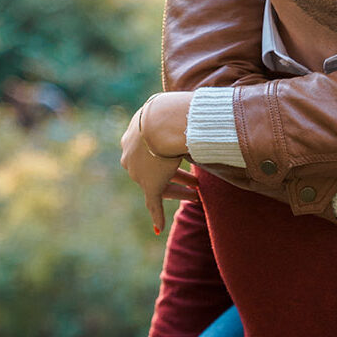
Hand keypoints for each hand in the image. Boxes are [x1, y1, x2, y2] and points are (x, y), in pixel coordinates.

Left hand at [120, 92, 196, 233]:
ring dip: (179, 192)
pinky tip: (158, 228)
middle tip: (196, 183)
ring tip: (197, 196)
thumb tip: (203, 107)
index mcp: (136, 136)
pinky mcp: (149, 185)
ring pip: (162, 186)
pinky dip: (156, 216)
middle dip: (178, 177)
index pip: (154, 152)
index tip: (184, 159)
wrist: (161, 123)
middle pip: (157, 170)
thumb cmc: (171, 113)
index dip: (172, 157)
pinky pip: (152, 203)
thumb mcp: (173, 111)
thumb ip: (183, 114)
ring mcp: (141, 172)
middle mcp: (133, 155)